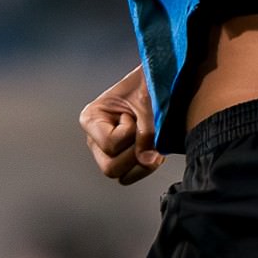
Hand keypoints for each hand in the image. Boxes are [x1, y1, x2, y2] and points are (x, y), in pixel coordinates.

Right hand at [79, 67, 163, 185]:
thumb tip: (147, 161)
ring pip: (122, 176)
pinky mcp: (123, 159)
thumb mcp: (149, 104)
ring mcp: (107, 152)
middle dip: (136, 154)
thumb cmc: (151, 85)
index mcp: (92, 118)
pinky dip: (146, 166)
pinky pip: (131, 176)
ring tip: (152, 138)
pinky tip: (154, 146)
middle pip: (110, 168)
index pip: (110, 144)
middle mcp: (94, 138)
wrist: (166, 82)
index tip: (134, 113)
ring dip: (143, 161)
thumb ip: (147, 132)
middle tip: (148, 132)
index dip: (130, 133)